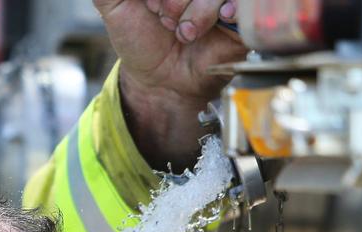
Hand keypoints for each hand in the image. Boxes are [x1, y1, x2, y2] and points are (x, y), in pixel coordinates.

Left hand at [93, 0, 246, 169]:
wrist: (165, 93)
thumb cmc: (143, 50)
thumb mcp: (115, 7)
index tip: (153, 9)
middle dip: (177, 1)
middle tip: (170, 26)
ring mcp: (225, 1)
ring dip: (199, 9)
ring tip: (186, 34)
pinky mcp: (246, 17)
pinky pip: (246, 4)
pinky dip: (231, 8)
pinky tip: (220, 21)